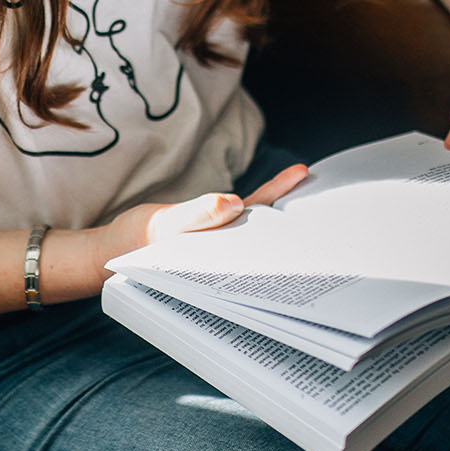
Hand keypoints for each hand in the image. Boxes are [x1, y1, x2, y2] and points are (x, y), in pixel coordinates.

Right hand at [91, 165, 307, 277]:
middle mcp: (227, 259)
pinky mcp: (217, 230)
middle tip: (339, 206)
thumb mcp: (161, 227)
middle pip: (271, 244)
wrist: (110, 250)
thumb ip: (196, 215)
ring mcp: (223, 246)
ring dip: (289, 212)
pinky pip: (249, 215)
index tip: (320, 232)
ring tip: (322, 188)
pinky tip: (290, 184)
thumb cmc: (132, 242)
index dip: (291, 246)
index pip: (265, 257)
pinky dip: (266, 201)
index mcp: (220, 266)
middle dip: (300, 228)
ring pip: (263, 229)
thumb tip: (235, 203)